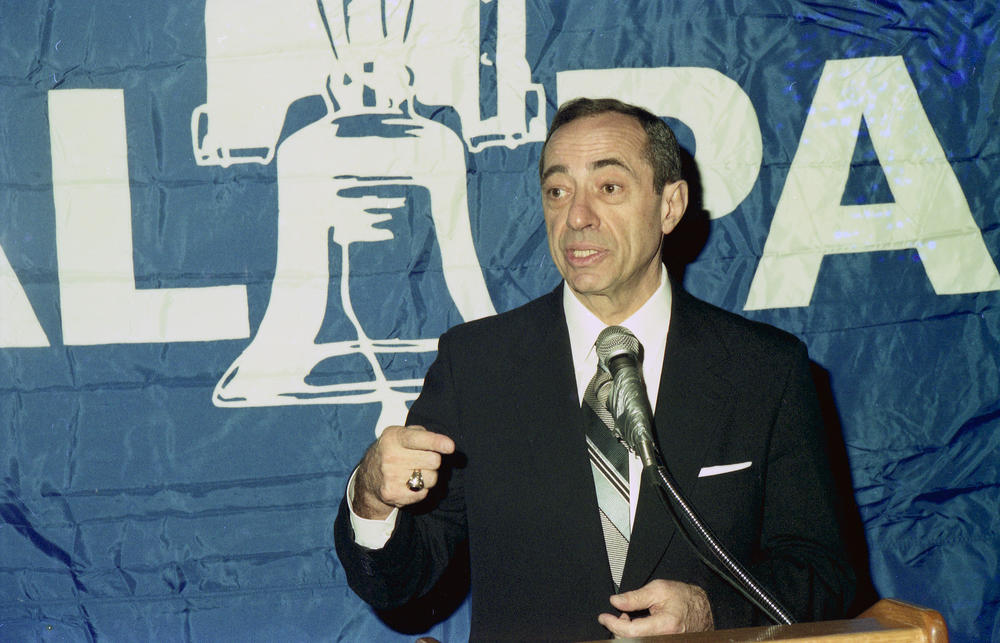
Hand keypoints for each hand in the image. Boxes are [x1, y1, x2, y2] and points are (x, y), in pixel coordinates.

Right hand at [352, 425, 454, 519]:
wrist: (369, 476)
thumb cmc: (393, 451)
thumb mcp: (402, 434)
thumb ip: (422, 434)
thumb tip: (445, 444)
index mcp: (394, 438)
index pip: (419, 439)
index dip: (436, 442)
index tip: (449, 447)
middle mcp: (391, 457)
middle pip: (433, 460)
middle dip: (433, 460)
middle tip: (422, 460)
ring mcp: (391, 477)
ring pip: (432, 478)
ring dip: (429, 476)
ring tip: (414, 472)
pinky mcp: (393, 494)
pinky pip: (424, 493)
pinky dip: (421, 489)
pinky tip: (409, 483)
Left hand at [598, 579, 713, 636]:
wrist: (702, 609)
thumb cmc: (686, 599)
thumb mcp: (659, 589)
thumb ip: (635, 596)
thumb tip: (616, 601)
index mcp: (665, 625)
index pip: (630, 631)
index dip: (612, 624)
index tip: (604, 617)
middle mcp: (665, 639)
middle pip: (631, 640)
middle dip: (618, 629)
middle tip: (619, 615)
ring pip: (636, 642)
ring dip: (626, 632)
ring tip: (628, 618)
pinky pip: (643, 641)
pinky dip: (635, 635)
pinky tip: (636, 626)